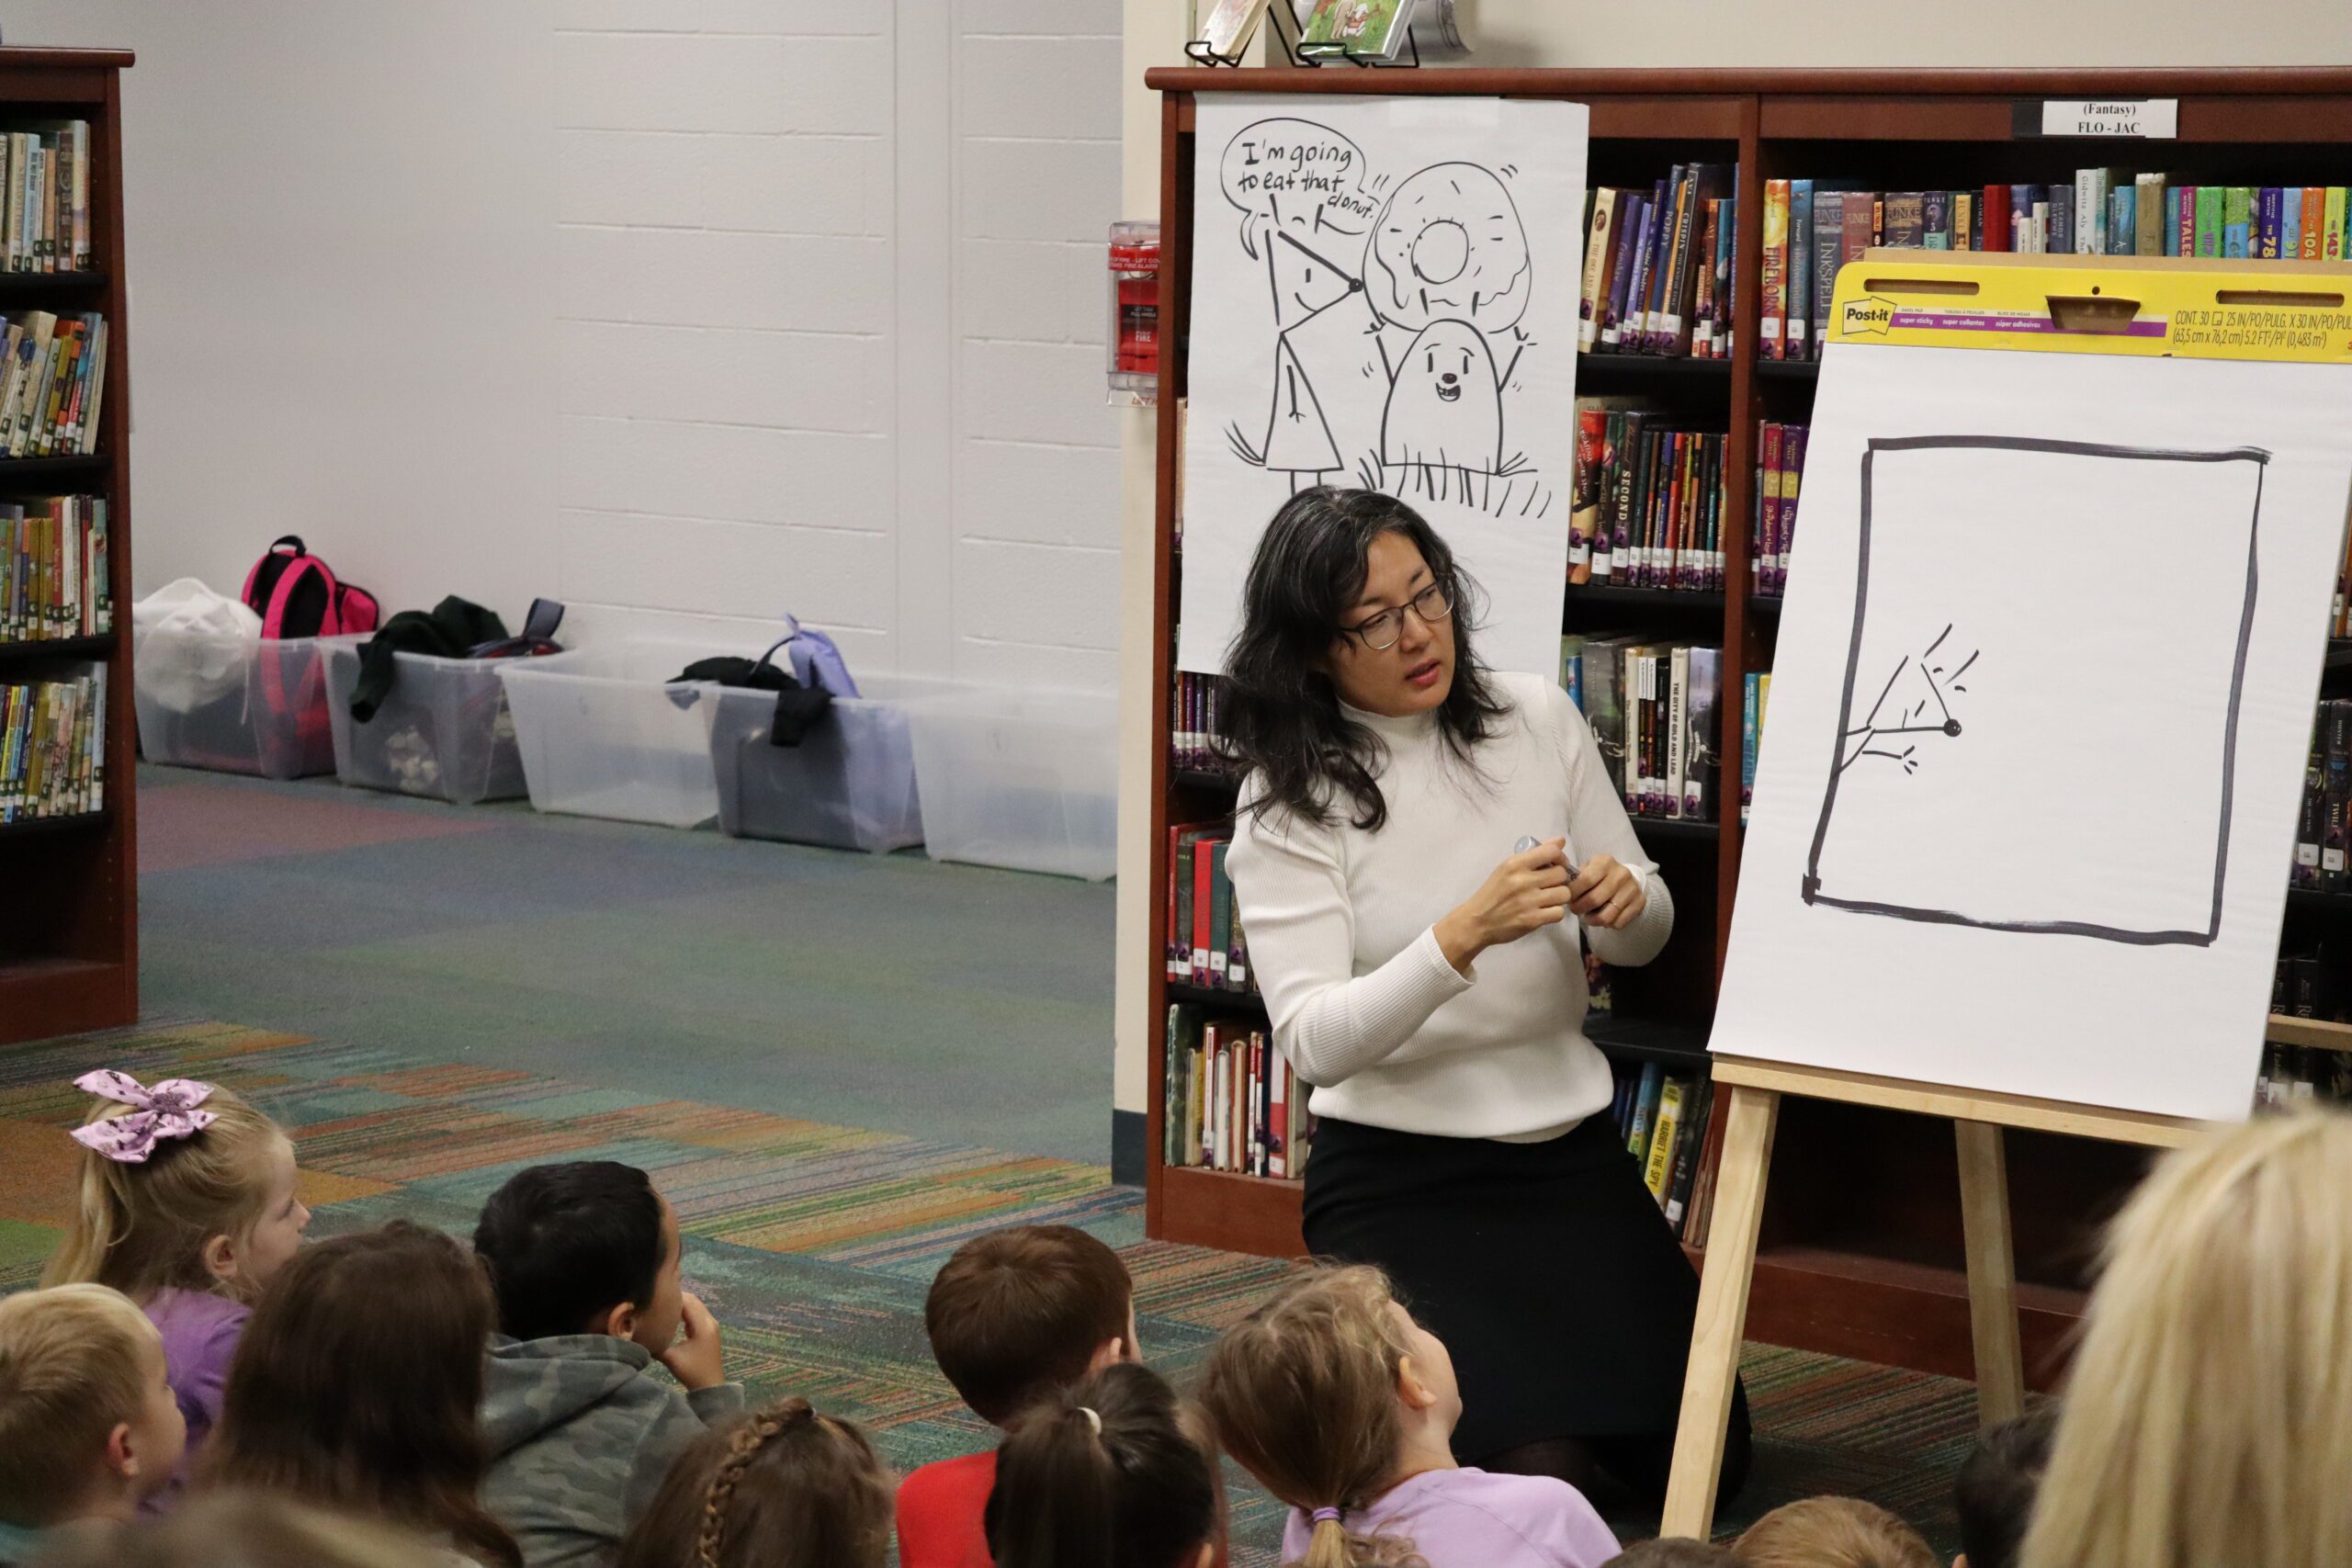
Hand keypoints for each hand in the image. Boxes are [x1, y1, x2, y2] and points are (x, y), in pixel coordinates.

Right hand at [658, 1291, 725, 1390]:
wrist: (710, 1385)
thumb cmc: (692, 1371)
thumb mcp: (672, 1358)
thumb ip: (657, 1345)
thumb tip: (638, 1335)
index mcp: (703, 1325)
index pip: (688, 1302)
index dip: (673, 1297)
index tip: (656, 1296)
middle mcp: (710, 1321)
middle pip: (693, 1301)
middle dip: (676, 1298)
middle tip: (657, 1298)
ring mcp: (711, 1325)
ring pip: (696, 1306)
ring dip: (681, 1304)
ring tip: (662, 1305)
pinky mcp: (709, 1330)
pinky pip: (697, 1313)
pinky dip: (686, 1311)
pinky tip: (672, 1315)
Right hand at [1434, 838, 1572, 973]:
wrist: (1476, 922)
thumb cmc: (1492, 893)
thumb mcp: (1506, 868)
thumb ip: (1534, 855)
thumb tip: (1561, 841)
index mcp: (1515, 864)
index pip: (1552, 851)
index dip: (1560, 858)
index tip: (1555, 865)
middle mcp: (1523, 880)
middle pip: (1561, 873)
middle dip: (1559, 879)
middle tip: (1549, 885)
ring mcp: (1528, 901)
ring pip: (1564, 893)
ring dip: (1558, 897)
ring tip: (1547, 900)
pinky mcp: (1532, 920)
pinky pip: (1559, 913)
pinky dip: (1554, 913)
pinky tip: (1544, 912)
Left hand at [1567, 854, 1646, 929]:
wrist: (1629, 879)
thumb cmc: (1601, 875)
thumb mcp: (1589, 868)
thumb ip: (1575, 876)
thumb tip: (1561, 888)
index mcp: (1605, 862)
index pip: (1585, 880)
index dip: (1573, 893)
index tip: (1567, 898)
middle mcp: (1621, 874)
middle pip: (1594, 900)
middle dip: (1579, 908)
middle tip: (1575, 910)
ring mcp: (1632, 889)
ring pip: (1606, 916)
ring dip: (1592, 920)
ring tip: (1587, 917)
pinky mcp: (1639, 903)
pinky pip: (1618, 923)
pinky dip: (1607, 925)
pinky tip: (1602, 918)